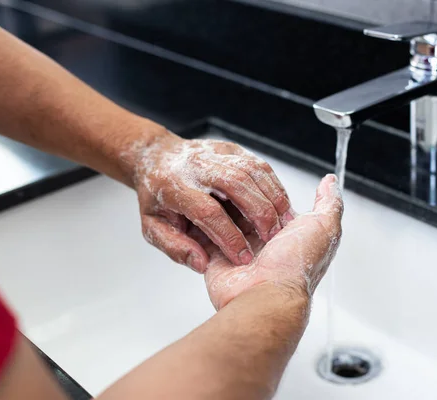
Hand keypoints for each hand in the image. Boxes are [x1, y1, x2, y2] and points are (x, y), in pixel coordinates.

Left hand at [130, 133, 293, 272]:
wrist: (157, 157)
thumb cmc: (157, 197)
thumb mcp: (152, 227)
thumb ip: (175, 247)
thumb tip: (202, 264)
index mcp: (174, 187)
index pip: (207, 211)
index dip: (228, 235)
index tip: (243, 257)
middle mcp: (196, 166)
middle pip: (235, 184)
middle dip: (259, 213)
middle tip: (272, 238)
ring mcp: (215, 153)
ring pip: (251, 170)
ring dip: (272, 197)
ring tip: (284, 222)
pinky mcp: (231, 148)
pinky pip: (258, 165)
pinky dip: (274, 185)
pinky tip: (281, 205)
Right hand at [202, 174, 342, 309]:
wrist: (266, 296)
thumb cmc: (296, 266)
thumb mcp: (324, 227)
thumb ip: (329, 203)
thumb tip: (330, 181)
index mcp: (287, 232)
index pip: (273, 200)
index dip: (266, 187)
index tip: (258, 177)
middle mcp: (263, 240)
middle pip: (246, 205)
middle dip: (240, 194)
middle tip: (234, 187)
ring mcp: (238, 247)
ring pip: (224, 213)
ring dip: (221, 204)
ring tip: (217, 193)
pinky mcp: (217, 255)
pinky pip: (203, 233)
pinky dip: (202, 222)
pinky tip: (202, 209)